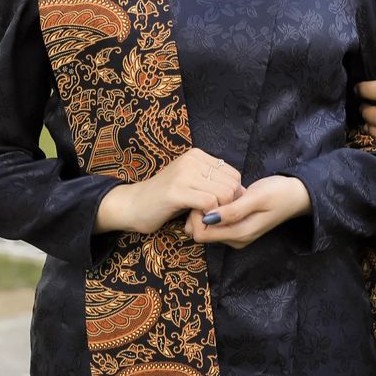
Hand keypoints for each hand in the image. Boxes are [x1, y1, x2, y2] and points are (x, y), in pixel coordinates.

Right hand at [95, 149, 242, 235]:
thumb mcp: (191, 183)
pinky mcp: (176, 191)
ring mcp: (184, 174)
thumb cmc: (165, 199)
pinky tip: (197, 221)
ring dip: (218, 213)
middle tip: (213, 217)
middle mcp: (192, 160)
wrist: (132, 205)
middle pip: (232, 185)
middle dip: (228, 206)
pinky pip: (209, 203)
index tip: (220, 209)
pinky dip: (209, 216)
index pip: (233, 174)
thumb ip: (212, 182)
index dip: (233, 195)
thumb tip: (242, 192)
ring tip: (204, 219)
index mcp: (197, 155)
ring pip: (224, 194)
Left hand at [184, 174, 310, 249]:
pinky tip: (223, 197)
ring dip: (206, 210)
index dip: (196, 215)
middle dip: (198, 213)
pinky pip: (217, 222)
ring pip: (207, 227)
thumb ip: (233, 210)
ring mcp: (237, 235)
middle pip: (201, 232)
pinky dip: (214, 210)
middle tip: (209, 192)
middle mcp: (236, 239)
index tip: (203, 196)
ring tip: (218, 193)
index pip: (201, 234)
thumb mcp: (257, 198)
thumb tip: (207, 218)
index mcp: (240, 234)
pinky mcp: (238, 227)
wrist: (298, 195)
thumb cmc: (279, 193)